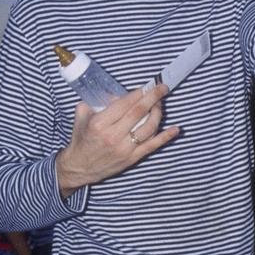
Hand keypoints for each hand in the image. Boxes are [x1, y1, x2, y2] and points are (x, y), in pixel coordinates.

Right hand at [56, 84, 177, 197]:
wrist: (78, 168)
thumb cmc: (81, 140)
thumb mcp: (82, 118)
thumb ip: (95, 103)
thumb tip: (116, 94)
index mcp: (100, 123)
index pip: (125, 104)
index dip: (138, 93)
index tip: (146, 86)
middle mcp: (113, 136)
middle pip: (139, 112)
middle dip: (153, 97)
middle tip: (162, 87)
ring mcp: (124, 148)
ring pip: (149, 127)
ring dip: (158, 113)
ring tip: (160, 104)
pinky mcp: (132, 158)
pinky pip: (152, 146)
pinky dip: (166, 137)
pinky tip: (176, 129)